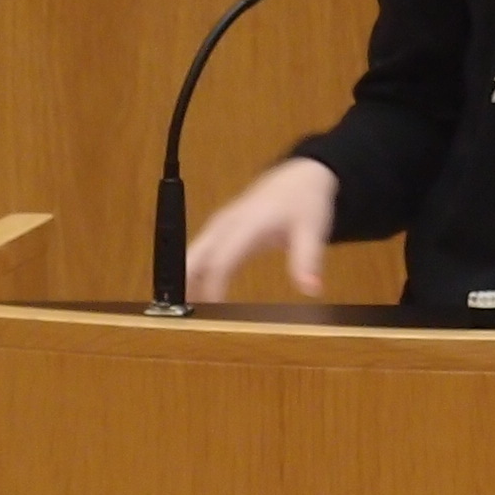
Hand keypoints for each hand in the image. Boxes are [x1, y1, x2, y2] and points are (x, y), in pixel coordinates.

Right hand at [185, 156, 338, 300]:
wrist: (300, 177)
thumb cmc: (304, 201)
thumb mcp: (312, 230)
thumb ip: (308, 260)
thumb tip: (312, 289)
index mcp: (248, 223)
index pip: (221, 260)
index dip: (212, 286)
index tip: (211, 313)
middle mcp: (227, 223)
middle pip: (195, 256)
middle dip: (185, 285)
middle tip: (181, 317)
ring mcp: (220, 225)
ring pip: (192, 255)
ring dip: (185, 281)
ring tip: (182, 314)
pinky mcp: (219, 230)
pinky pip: (199, 254)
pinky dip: (193, 273)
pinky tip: (191, 296)